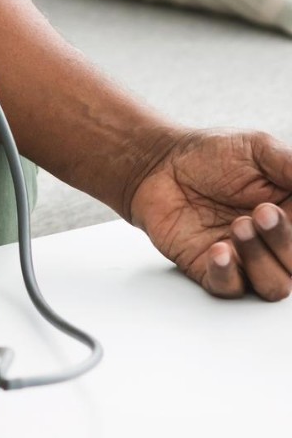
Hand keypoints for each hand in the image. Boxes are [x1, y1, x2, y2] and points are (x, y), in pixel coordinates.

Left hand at [128, 129, 291, 300]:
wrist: (159, 163)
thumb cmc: (210, 154)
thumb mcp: (258, 149)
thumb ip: (291, 165)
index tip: (283, 208)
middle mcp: (275, 245)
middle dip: (285, 242)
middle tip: (262, 212)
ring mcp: (245, 261)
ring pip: (273, 285)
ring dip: (260, 259)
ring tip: (239, 226)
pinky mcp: (211, 270)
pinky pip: (229, 288)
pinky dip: (228, 274)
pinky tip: (219, 250)